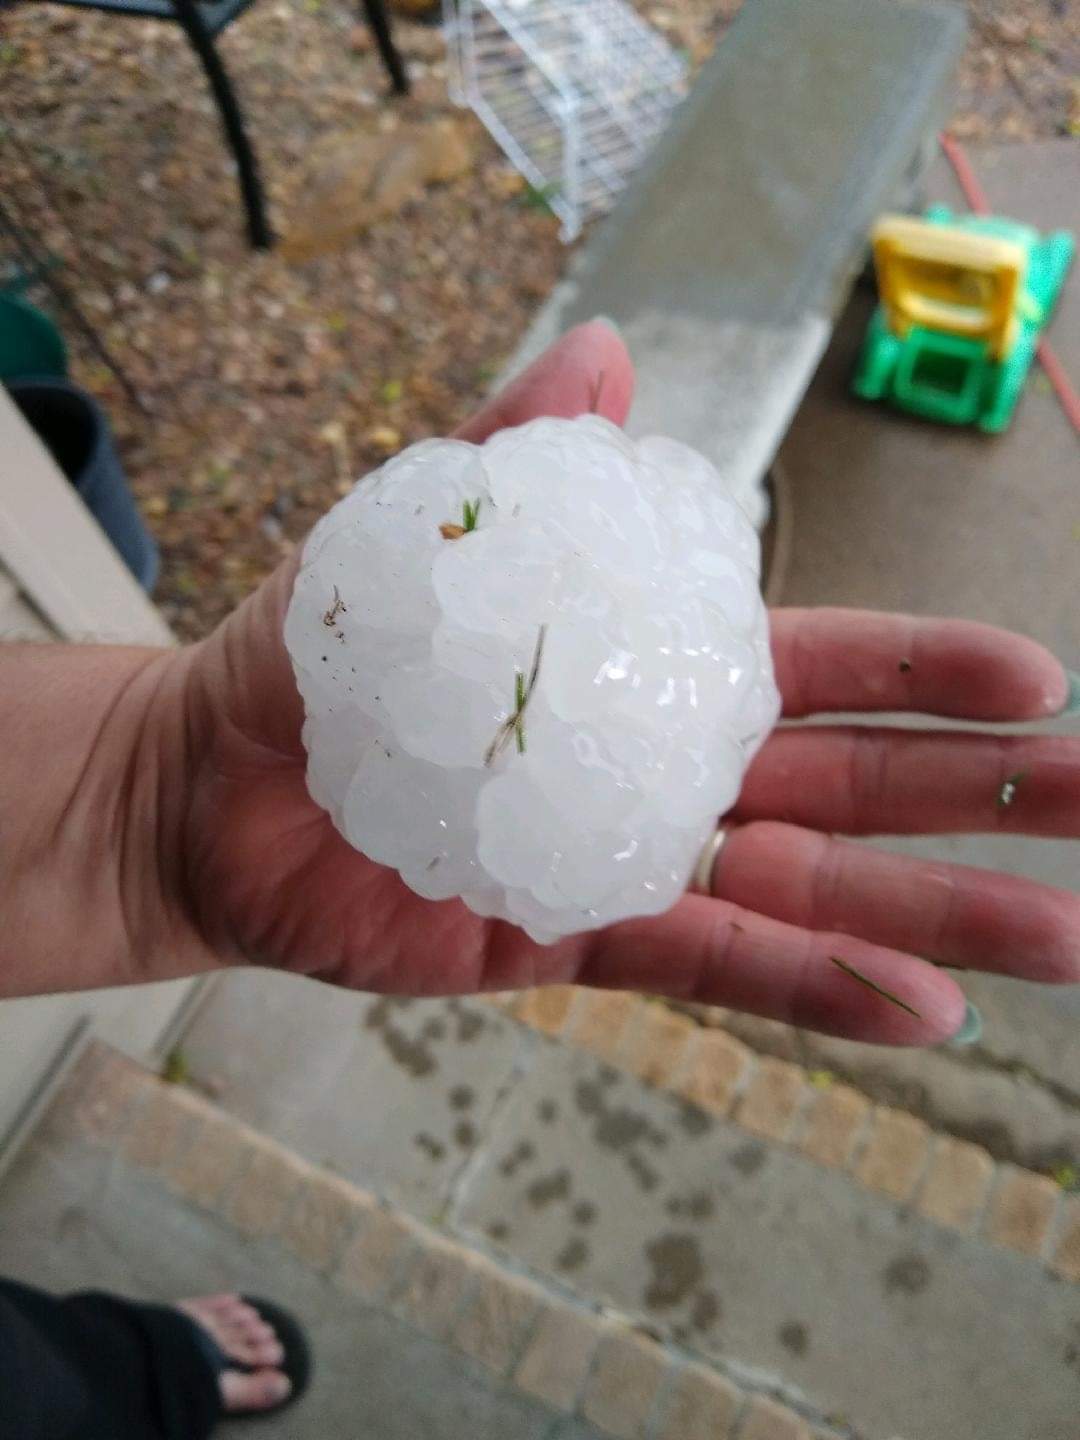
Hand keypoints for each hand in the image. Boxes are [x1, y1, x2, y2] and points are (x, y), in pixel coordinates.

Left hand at [171, 326, 1079, 1042]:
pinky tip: (919, 1012)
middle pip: (850, 786)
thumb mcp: (415, 541)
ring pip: (809, 894)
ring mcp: (626, 857)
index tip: (1038, 677)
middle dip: (985, 795)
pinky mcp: (572, 936)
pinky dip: (810, 988)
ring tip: (1064, 940)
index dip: (922, 673)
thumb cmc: (312, 657)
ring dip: (935, 917)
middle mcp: (657, 765)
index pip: (814, 668)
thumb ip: (515, 458)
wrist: (205, 787)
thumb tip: (609, 357)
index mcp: (640, 665)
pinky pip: (710, 964)